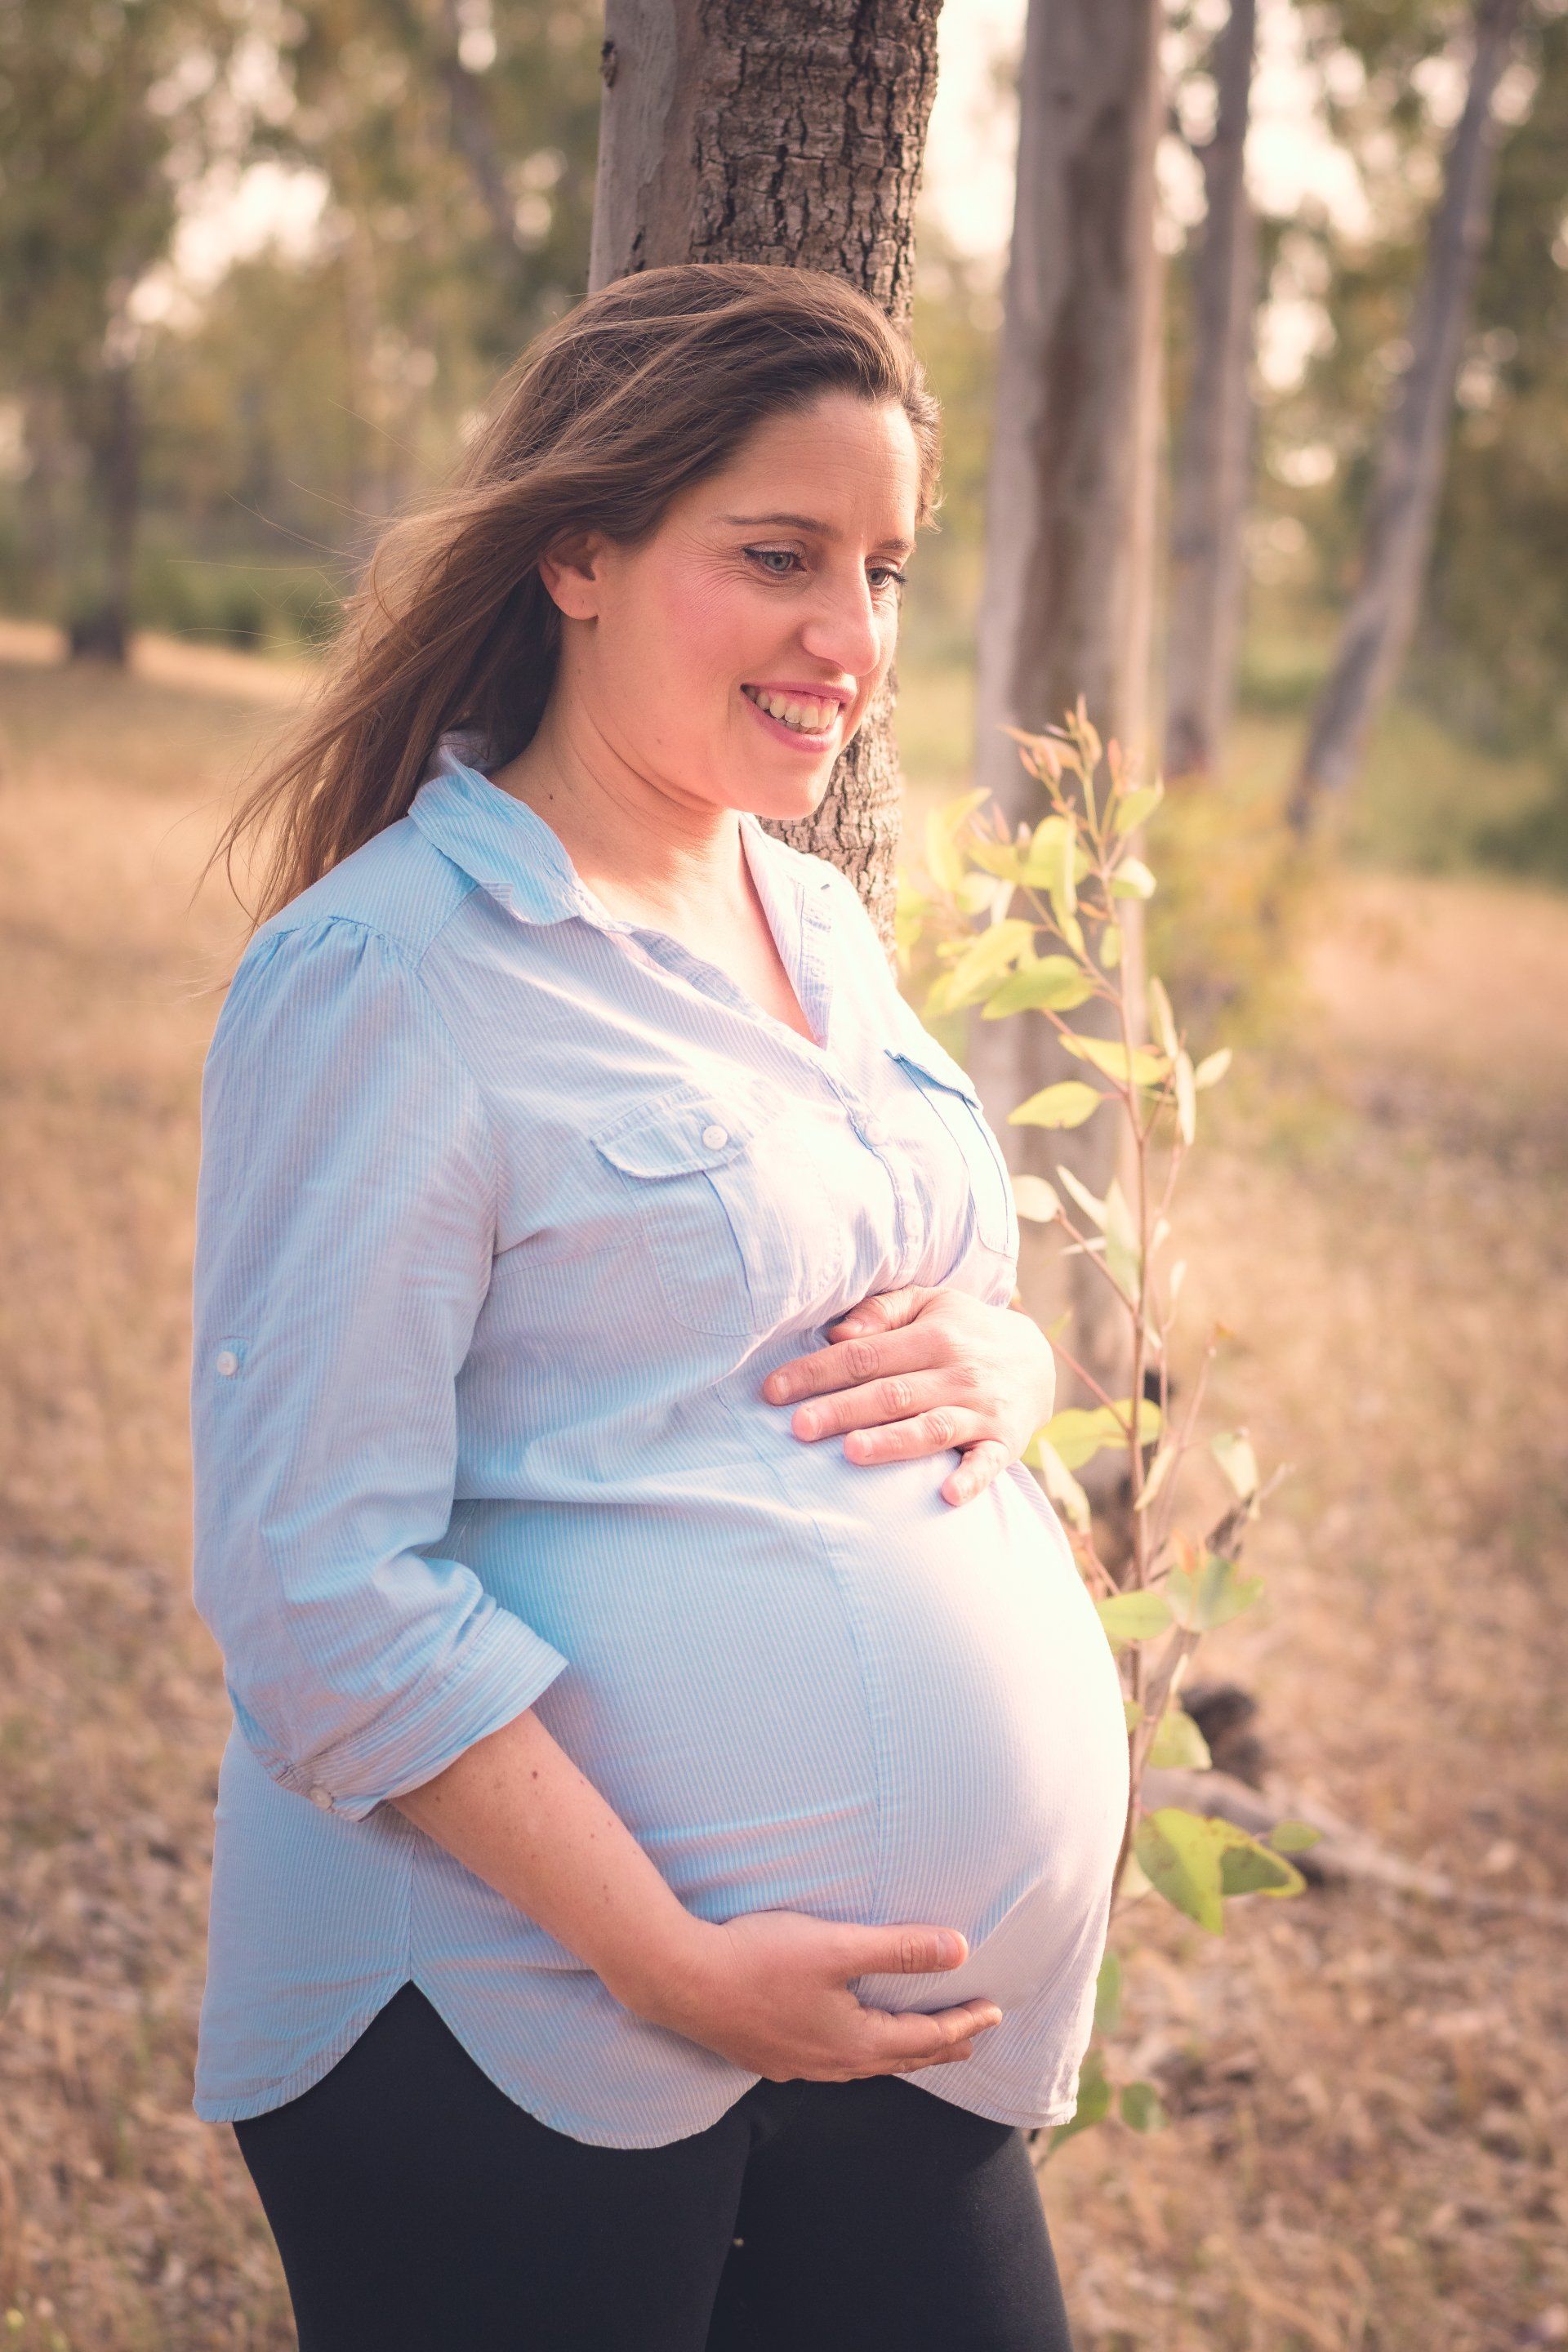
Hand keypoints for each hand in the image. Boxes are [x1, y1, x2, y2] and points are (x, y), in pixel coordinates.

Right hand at [622, 1909, 1003, 2082]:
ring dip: (899, 2052)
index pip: (924, 2038)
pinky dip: (859, 2052)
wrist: (678, 1979)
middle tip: (972, 2040)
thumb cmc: (758, 1958)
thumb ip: (900, 1948)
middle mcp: (829, 2064)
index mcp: (854, 2043)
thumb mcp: (837, 1946)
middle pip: (898, 2058)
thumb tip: (960, 1950)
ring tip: (917, 2045)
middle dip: (939, 2047)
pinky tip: (844, 2043)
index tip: (995, 2013)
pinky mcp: (766, 2054)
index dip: (963, 2025)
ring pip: (863, 2064)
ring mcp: (794, 2064)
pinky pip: (831, 2062)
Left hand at [762, 1285, 1055, 1506]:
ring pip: (931, 1428)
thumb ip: (881, 1311)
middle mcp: (957, 1372)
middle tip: (797, 1428)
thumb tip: (837, 1332)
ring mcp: (982, 1410)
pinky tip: (946, 1494)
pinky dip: (969, 1480)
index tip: (773, 1391)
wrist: (1037, 1358)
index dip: (818, 1372)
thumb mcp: (929, 1303)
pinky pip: (987, 1464)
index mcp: (933, 1336)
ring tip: (851, 1453)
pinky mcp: (1004, 1444)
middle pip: (891, 1394)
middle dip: (842, 1410)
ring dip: (892, 1442)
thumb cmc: (963, 1330)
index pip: (864, 1355)